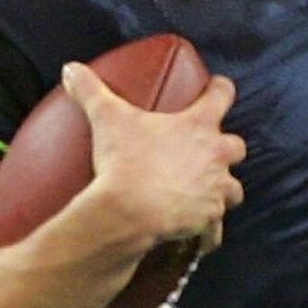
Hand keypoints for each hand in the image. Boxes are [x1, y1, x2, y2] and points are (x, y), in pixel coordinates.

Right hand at [62, 61, 245, 255]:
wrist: (129, 211)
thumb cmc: (124, 161)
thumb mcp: (106, 118)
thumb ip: (91, 90)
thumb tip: (70, 68)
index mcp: (198, 126)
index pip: (222, 96)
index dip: (221, 90)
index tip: (218, 88)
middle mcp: (215, 156)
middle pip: (237, 148)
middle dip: (227, 149)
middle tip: (211, 152)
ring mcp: (215, 189)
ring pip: (233, 189)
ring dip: (224, 189)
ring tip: (208, 193)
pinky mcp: (208, 218)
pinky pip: (216, 229)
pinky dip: (210, 233)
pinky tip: (203, 239)